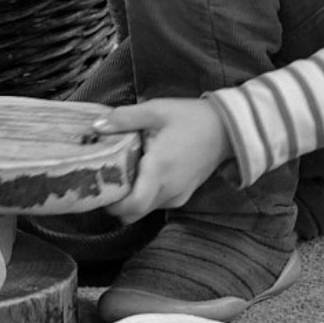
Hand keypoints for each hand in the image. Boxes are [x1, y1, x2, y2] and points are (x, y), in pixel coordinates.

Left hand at [95, 97, 232, 222]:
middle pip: (134, 213)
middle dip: (117, 204)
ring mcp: (178, 195)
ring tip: (123, 174)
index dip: (112, 205)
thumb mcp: (156, 110)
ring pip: (146, 210)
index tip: (99, 189)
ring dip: (132, 199)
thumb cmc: (190, 117)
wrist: (227, 129)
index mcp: (159, 170)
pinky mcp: (184, 195)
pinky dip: (146, 195)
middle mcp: (169, 189)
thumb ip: (125, 118)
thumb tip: (96, 126)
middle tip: (105, 181)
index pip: (133, 206)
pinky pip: (158, 203)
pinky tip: (143, 174)